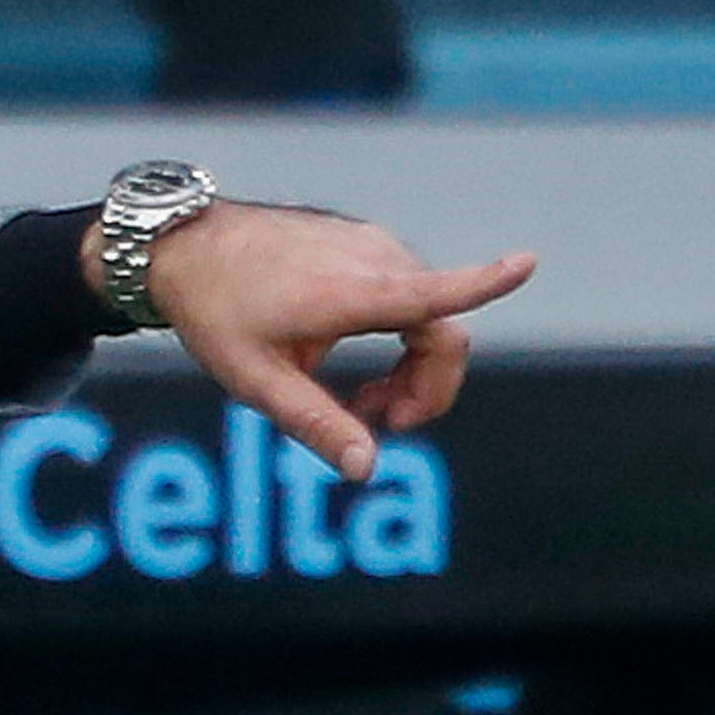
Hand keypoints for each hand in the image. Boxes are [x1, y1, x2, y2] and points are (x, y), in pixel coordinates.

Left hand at [133, 199, 536, 483]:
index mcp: (351, 292)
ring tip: (358, 403)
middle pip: (443, 333)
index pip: (434, 292)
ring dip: (411, 369)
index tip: (527, 263)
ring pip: (428, 317)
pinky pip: (409, 297)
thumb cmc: (217, 314)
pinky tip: (351, 364)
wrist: (186, 248)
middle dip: (428, 389)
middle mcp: (374, 259)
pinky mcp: (367, 246)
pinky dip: (398, 339)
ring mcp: (373, 247)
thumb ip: (316, 424)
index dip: (486, 283)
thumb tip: (365, 469)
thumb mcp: (258, 382)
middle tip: (380, 425)